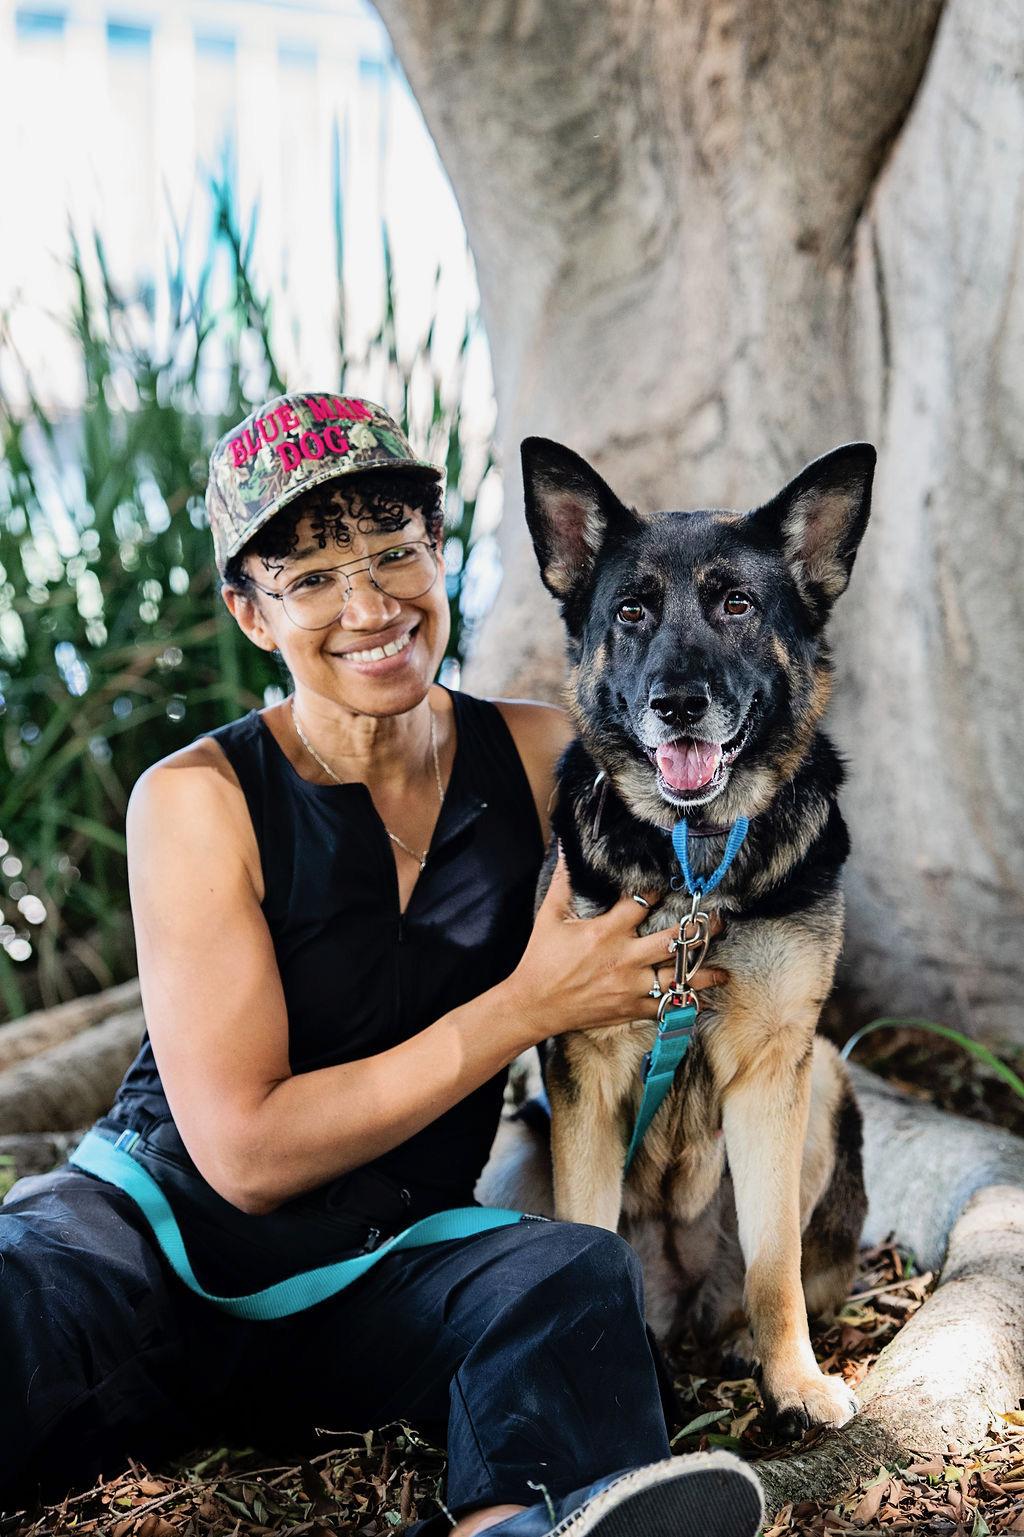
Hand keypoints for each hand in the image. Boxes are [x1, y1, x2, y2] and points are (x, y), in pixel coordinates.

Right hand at [506, 852, 727, 1044]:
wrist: (534, 1005)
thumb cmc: (541, 959)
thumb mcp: (549, 917)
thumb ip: (564, 883)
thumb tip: (568, 849)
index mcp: (605, 932)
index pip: (642, 903)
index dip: (659, 891)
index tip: (673, 883)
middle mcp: (624, 959)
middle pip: (673, 940)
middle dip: (699, 930)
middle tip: (719, 921)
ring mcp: (630, 986)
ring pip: (678, 979)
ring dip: (703, 972)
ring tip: (724, 968)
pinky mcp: (630, 1008)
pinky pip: (666, 1008)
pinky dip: (686, 1006)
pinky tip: (704, 1002)